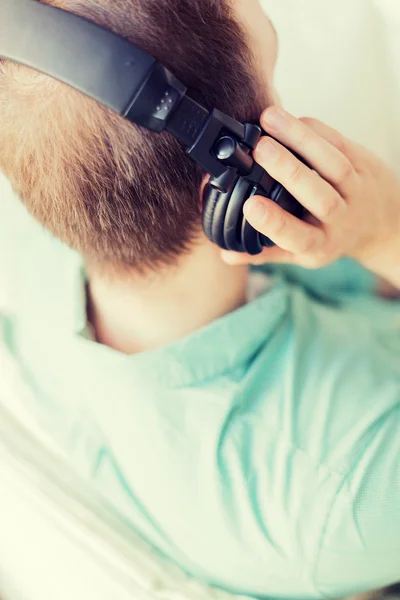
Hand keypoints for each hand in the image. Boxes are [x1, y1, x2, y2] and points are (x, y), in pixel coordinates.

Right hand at [222, 106, 399, 281]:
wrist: (383, 225)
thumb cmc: (332, 238)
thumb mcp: (302, 253)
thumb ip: (264, 253)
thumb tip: (225, 253)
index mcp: (319, 245)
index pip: (297, 237)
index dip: (274, 223)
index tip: (251, 206)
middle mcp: (340, 220)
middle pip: (318, 197)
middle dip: (288, 171)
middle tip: (259, 149)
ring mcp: (356, 190)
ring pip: (332, 163)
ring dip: (301, 139)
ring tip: (269, 119)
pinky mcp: (365, 164)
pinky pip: (340, 143)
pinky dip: (315, 129)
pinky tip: (291, 119)